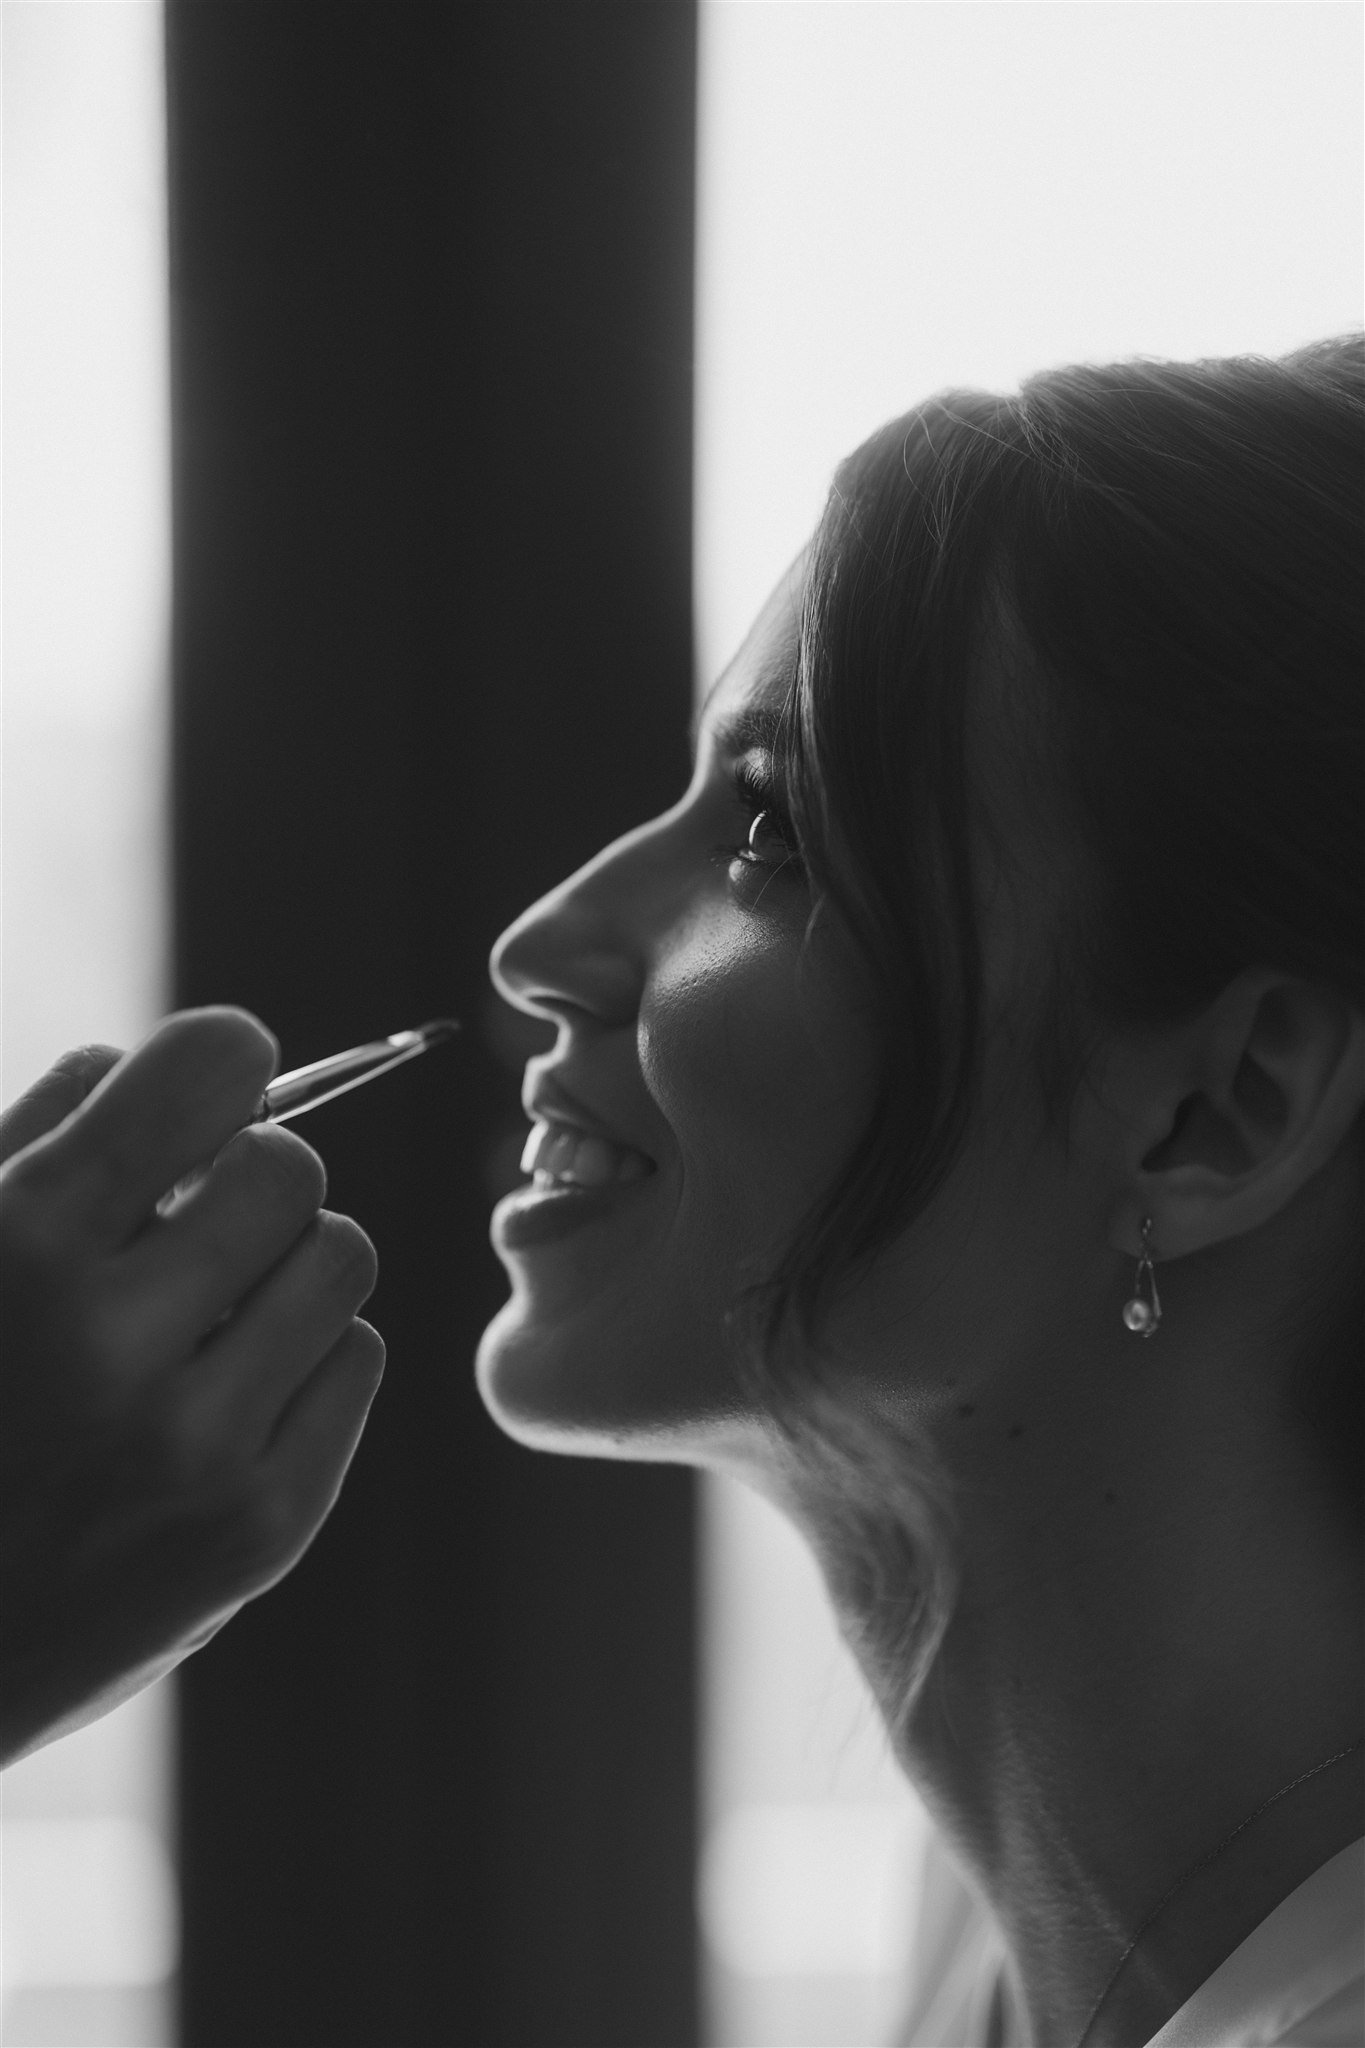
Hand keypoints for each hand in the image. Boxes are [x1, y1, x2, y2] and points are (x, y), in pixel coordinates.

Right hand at [0, 1008, 384, 1766]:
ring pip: (343, 1256)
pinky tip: (220, 1396)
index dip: (222, 1057)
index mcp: (18, 1245)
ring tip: (205, 1312)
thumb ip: (46, 1136)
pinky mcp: (262, 1527)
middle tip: (190, 1226)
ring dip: (284, 1264)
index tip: (212, 1086)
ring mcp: (196, 1448)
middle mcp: (112, 1343)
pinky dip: (302, 1358)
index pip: (210, 1068)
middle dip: (246, 1176)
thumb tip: (172, 1062)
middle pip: (293, 1166)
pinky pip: (359, 1358)